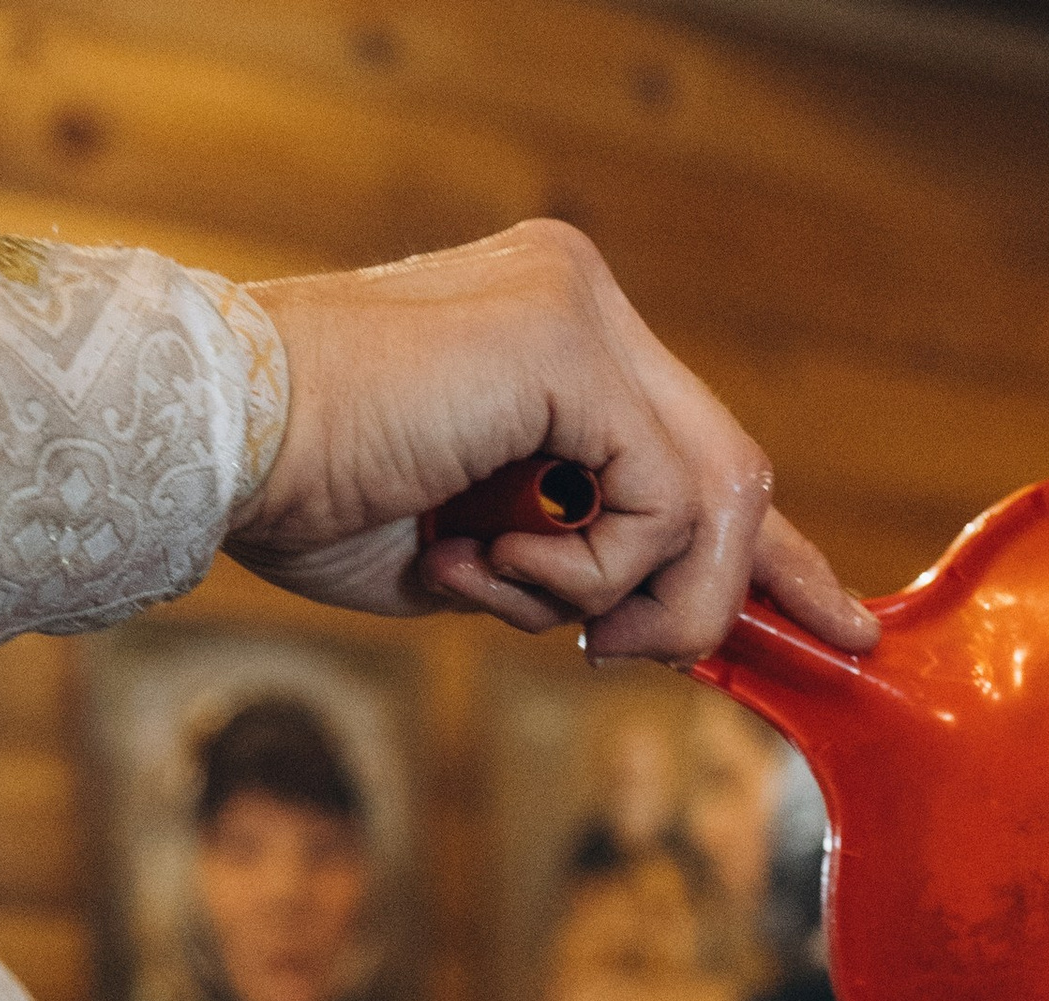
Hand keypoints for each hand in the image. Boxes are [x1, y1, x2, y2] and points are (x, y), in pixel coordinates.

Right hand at [230, 219, 875, 661]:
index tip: (832, 626)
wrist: (215, 447)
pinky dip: (595, 570)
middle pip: (731, 471)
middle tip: (625, 653)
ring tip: (512, 589)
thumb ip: (565, 569)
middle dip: (722, 593)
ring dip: (631, 596)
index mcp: (554, 337)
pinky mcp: (568, 340)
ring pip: (712, 498)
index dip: (770, 551)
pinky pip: (661, 503)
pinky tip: (497, 555)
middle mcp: (580, 299)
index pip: (697, 450)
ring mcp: (580, 307)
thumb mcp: (473, 555)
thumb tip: (640, 624)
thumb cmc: (306, 499)